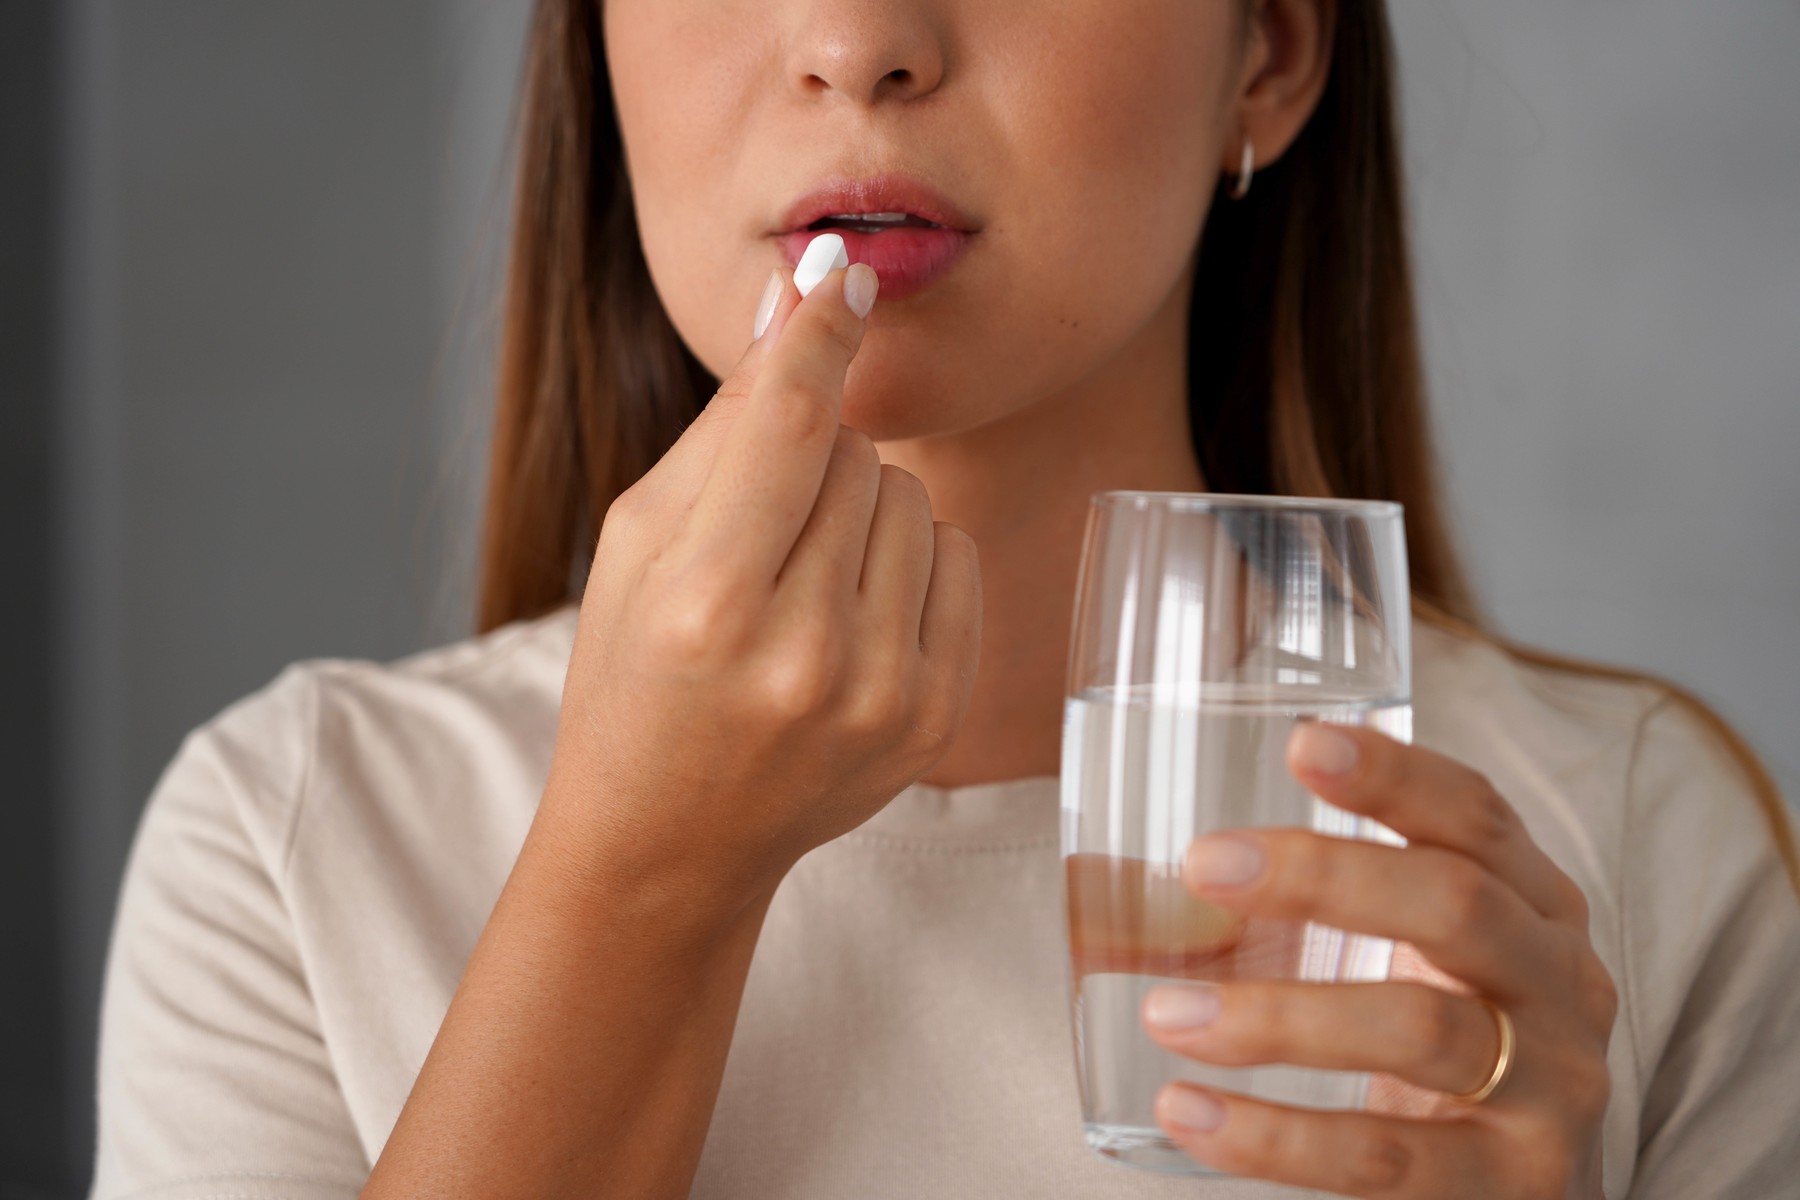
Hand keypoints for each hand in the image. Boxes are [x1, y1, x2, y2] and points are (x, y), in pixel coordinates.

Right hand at [542, 262, 981, 907]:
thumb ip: (723, 426)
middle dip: (814, 460)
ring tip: (802, 584)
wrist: (670, 843)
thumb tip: (794, 297)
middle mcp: (804, 652)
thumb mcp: (636, 547)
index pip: (788, 423)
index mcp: (707, 604)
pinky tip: (852, 616)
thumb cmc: (633, 679)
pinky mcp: (934, 719)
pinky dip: (910, 563)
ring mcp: (882, 694)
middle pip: (857, 456)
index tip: (843, 274)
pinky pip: (958, 561)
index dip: (818, 334)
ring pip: (914, 501)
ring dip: (863, 512)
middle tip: (764, 529)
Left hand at [1140, 723, 1616, 1197]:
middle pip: (1455, 902)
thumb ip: (1307, 906)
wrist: (1517, 1195)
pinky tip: (1187, 1111)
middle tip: (1201, 864)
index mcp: (1534, 902)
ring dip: (1277, 1018)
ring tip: (1166, 1013)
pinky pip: (1382, 1158)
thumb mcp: (1410, 957)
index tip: (1300, 742)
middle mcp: (1559, 982)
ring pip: (1416, 1029)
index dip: (1395, 774)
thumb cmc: (1438, 1043)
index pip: (1476, 816)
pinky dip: (1274, 1136)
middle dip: (1324, 875)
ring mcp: (1549, 1090)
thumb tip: (1108, 876)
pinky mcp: (1510, 1185)